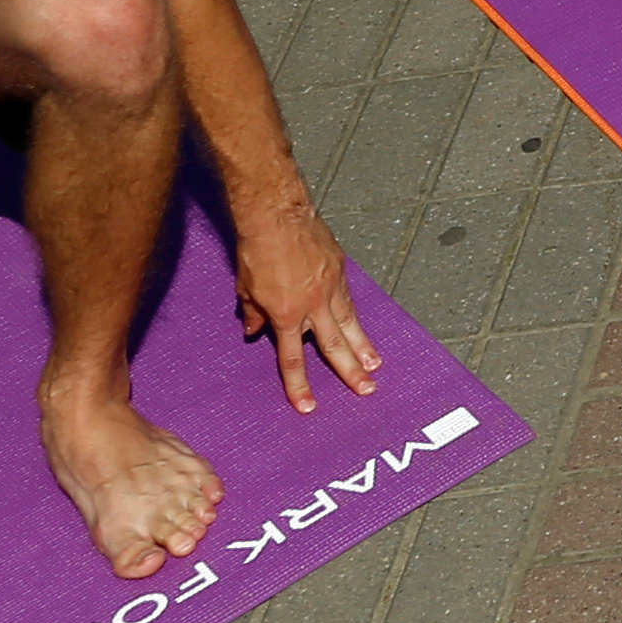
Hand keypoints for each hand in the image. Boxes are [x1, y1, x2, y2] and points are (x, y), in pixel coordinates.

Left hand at [228, 187, 382, 410]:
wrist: (277, 215)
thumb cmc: (256, 250)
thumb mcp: (245, 289)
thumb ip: (253, 313)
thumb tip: (254, 330)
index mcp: (286, 314)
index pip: (292, 358)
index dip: (300, 385)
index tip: (308, 406)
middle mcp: (313, 305)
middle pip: (333, 345)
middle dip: (349, 371)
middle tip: (366, 389)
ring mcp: (331, 286)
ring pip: (350, 323)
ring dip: (363, 346)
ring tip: (375, 364)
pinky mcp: (340, 269)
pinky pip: (349, 299)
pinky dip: (356, 316)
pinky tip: (362, 327)